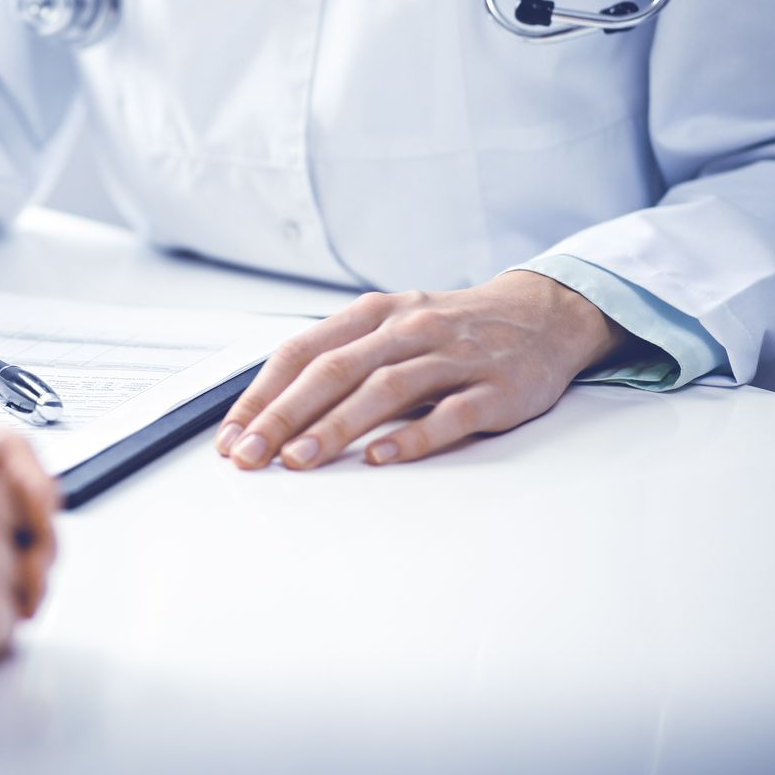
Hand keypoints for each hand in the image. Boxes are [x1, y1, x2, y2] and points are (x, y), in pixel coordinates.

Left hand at [213, 271, 631, 469]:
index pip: (303, 351)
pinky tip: (379, 456)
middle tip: (251, 456)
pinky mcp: (495, 388)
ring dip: (335, 426)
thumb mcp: (390, 328)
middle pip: (334, 370)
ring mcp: (453, 357)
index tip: (232, 434)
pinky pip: (449, 413)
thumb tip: (271, 409)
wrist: (542, 315)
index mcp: (374, 314)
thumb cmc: (450, 331)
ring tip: (300, 461)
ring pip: (383, 389)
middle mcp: (408, 329)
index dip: (263, 393)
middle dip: (284, 416)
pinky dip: (412, 435)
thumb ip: (340, 359)